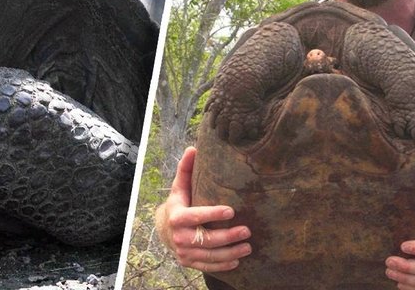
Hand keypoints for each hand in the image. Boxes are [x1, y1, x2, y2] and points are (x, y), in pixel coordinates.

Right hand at [155, 146, 251, 271]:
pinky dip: (223, 265)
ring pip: (209, 256)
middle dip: (227, 237)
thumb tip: (193, 148)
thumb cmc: (179, 204)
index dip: (212, 214)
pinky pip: (207, 267)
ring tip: (248, 247)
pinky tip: (237, 261)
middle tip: (247, 230)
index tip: (231, 210)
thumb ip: (186, 169)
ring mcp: (183, 252)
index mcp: (176, 216)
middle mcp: (178, 237)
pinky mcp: (188, 262)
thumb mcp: (180, 187)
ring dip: (230, 253)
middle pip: (206, 239)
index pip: (195, 216)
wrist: (165, 229)